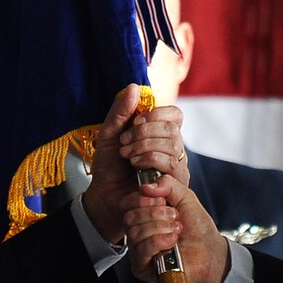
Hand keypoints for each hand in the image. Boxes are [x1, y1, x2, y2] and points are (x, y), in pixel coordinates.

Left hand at [80, 88, 186, 240]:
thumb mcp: (109, 134)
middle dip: (145, 132)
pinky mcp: (176, 185)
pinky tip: (135, 165)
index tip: (135, 121)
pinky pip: (170, 165)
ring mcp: (177, 167)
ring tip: (126, 155)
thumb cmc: (109, 166)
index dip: (157, 114)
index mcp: (161, 133)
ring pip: (172, 146)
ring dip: (145, 146)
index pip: (175, 114)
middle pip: (172, 129)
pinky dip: (150, 160)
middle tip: (124, 142)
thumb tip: (133, 87)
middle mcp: (174, 148)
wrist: (105, 196)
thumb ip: (120, 112)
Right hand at [123, 177, 229, 282]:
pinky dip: (159, 241)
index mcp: (142, 214)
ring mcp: (137, 250)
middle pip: (129, 218)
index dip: (143, 199)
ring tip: (177, 230)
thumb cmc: (197, 227)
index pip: (126, 203)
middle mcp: (137, 232)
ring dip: (160, 228)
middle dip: (155, 214)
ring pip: (135, 233)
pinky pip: (141, 250)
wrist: (210, 250)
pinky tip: (172, 241)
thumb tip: (145, 186)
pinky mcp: (141, 267)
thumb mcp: (185, 197)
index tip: (163, 201)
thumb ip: (167, 184)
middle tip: (175, 216)